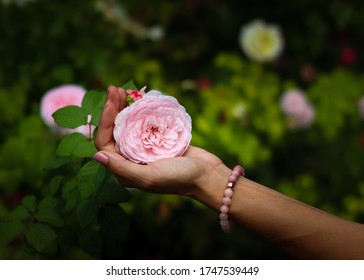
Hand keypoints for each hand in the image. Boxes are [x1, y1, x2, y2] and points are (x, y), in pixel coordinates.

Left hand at [94, 85, 229, 199]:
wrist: (206, 175)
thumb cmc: (178, 178)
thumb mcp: (149, 177)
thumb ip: (122, 169)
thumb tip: (96, 156)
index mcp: (124, 169)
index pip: (104, 143)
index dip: (104, 122)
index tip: (111, 102)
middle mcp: (130, 158)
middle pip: (114, 130)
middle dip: (112, 109)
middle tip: (114, 88)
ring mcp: (143, 147)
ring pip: (127, 124)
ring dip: (123, 106)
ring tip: (124, 88)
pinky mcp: (156, 139)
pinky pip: (143, 121)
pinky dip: (139, 109)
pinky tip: (139, 97)